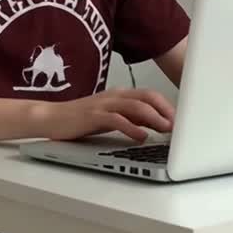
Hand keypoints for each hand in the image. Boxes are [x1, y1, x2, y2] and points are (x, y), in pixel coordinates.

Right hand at [36, 88, 175, 142]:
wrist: (52, 118)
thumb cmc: (82, 119)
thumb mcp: (111, 117)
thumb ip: (132, 118)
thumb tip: (156, 124)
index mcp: (120, 95)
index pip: (150, 95)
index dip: (167, 105)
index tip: (181, 120)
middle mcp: (114, 96)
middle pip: (147, 96)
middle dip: (165, 109)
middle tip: (178, 124)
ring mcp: (104, 104)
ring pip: (135, 106)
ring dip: (154, 117)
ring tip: (166, 129)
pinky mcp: (94, 116)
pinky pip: (117, 119)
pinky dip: (132, 128)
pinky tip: (141, 137)